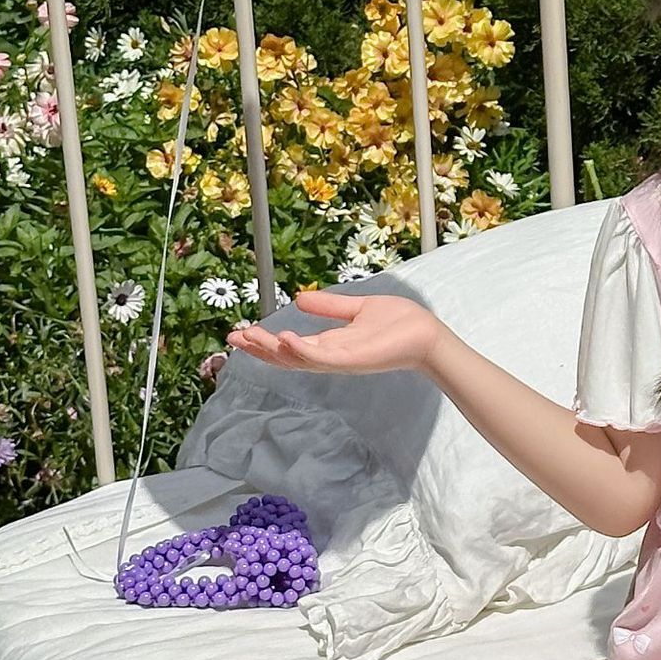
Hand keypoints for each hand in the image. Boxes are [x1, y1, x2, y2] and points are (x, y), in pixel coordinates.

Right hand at [226, 289, 443, 376]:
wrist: (428, 334)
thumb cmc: (401, 324)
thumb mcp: (358, 308)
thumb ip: (330, 307)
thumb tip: (299, 299)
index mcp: (331, 344)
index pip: (290, 346)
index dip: (264, 341)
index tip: (240, 332)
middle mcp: (331, 356)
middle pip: (286, 357)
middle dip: (258, 349)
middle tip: (232, 339)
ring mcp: (340, 360)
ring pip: (297, 359)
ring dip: (272, 350)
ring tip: (249, 338)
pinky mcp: (353, 360)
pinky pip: (321, 358)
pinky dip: (301, 351)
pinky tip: (284, 338)